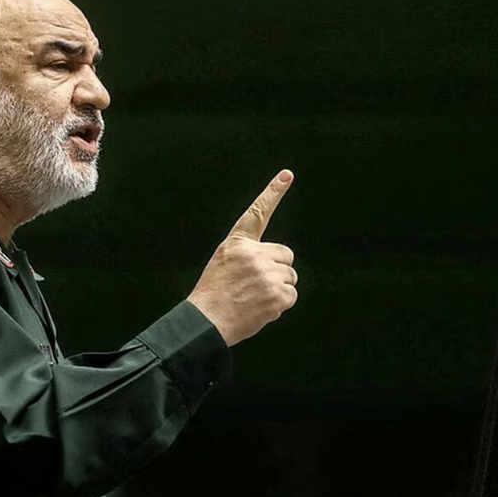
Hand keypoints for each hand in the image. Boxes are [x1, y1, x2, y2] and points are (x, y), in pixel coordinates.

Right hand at [186, 170, 297, 346]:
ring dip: (278, 289)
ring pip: (289, 277)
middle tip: (256, 285)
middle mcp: (254, 253)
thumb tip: (278, 263)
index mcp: (237, 243)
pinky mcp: (277, 293)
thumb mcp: (224, 263)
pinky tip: (260, 309)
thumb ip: (249, 256)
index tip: (287, 174)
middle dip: (278, 269)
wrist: (206, 321)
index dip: (273, 192)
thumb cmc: (214, 295)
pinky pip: (291, 296)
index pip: (257, 213)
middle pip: (286, 255)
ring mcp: (266, 273)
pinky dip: (280, 305)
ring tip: (254, 298)